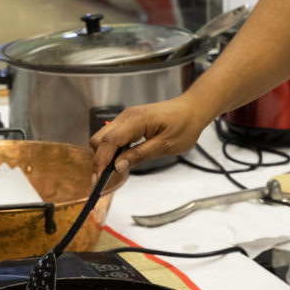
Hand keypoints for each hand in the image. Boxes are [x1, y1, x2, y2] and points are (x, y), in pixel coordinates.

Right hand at [89, 96, 210, 181]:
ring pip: (104, 137)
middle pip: (100, 139)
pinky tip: (122, 159)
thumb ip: (139, 155)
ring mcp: (127, 118)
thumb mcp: (165, 145)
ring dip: (106, 155)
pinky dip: (113, 149)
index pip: (109, 142)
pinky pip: (114, 136)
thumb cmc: (184, 124)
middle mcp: (127, 117)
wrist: (192, 109)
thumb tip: (117, 166)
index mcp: (136, 121)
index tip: (97, 180)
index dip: (100, 162)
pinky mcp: (130, 121)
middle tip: (106, 178)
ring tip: (115, 171)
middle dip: (99, 159)